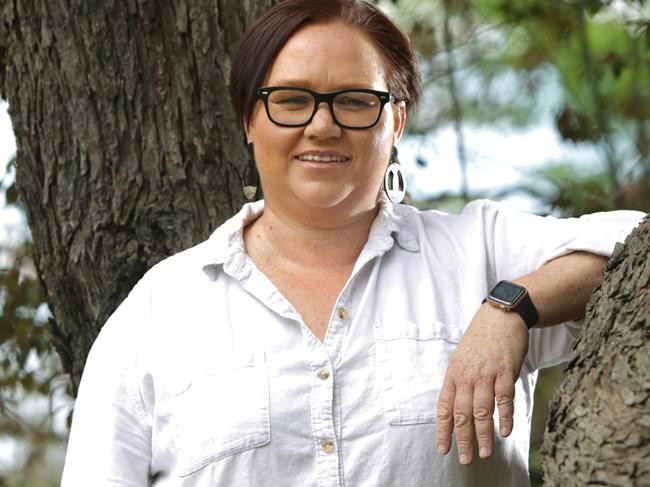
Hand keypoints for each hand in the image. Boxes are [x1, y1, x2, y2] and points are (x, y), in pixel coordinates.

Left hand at [435, 304, 528, 463]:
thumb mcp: (462, 359)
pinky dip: (505, 416)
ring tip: (485, 453)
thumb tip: (456, 408)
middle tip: (465, 459)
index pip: (444, 407)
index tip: (443, 449)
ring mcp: (486, 373)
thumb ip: (459, 383)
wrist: (500, 316)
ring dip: (483, 434)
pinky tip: (505, 431)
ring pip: (482, 410)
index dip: (443, 430)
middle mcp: (467, 376)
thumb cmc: (480, 340)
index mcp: (453, 375)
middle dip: (462, 439)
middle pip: (462, 413)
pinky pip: (504, 397)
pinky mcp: (505, 370)